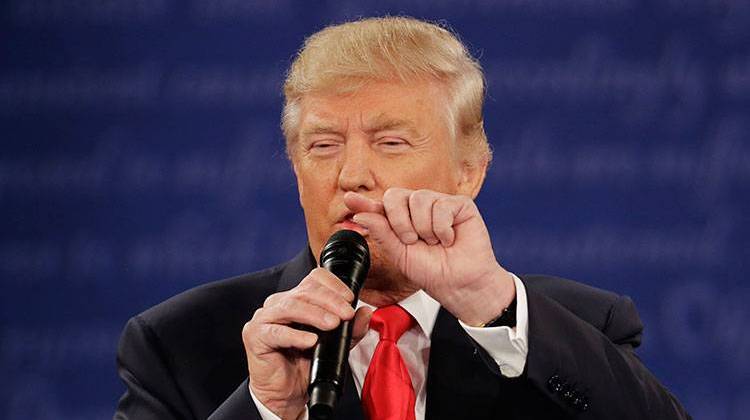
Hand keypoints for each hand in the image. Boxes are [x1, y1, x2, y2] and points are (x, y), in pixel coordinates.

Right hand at [242, 268, 372, 418]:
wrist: (286, 394)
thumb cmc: (305, 365)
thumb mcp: (335, 345)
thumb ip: (351, 329)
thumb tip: (366, 312)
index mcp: (297, 299)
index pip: (314, 279)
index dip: (333, 285)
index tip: (350, 299)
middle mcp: (279, 303)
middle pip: (304, 291)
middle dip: (330, 301)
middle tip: (347, 314)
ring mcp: (265, 318)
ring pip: (290, 306)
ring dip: (315, 314)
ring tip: (333, 325)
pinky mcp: (255, 336)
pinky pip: (275, 332)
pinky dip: (295, 336)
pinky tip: (311, 341)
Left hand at [346, 188, 514, 325]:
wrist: (459, 284)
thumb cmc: (432, 271)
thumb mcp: (399, 254)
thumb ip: (381, 232)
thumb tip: (360, 214)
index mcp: (401, 218)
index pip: (380, 205)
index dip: (364, 202)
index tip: (348, 199)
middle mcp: (417, 207)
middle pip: (395, 196)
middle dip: (399, 222)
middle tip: (412, 241)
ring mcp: (438, 203)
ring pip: (419, 199)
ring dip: (424, 228)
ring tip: (435, 243)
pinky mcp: (459, 204)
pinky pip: (441, 205)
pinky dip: (442, 229)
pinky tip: (449, 238)